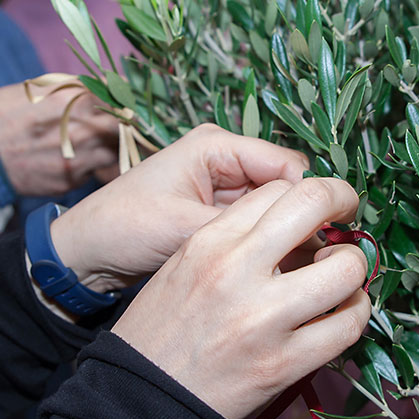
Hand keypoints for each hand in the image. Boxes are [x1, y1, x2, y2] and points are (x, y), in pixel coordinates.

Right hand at [0, 83, 117, 195]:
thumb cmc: (3, 113)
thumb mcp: (38, 89)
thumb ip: (76, 89)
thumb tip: (106, 88)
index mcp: (73, 102)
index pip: (117, 100)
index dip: (122, 100)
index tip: (124, 99)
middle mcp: (82, 133)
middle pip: (124, 129)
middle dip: (126, 124)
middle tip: (124, 122)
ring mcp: (78, 161)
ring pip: (114, 154)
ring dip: (111, 146)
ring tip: (97, 139)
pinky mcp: (70, 181)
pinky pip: (93, 171)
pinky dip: (91, 163)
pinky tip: (76, 156)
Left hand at [49, 124, 308, 289]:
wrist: (84, 253)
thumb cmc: (124, 228)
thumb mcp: (184, 228)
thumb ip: (242, 233)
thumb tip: (302, 247)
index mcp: (216, 146)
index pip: (286, 165)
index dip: (314, 199)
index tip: (335, 236)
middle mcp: (224, 160)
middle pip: (286, 187)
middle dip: (305, 220)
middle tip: (323, 257)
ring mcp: (222, 188)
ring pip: (276, 210)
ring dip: (290, 236)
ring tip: (305, 268)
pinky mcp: (218, 214)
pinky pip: (259, 227)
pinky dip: (271, 246)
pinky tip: (282, 271)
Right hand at [111, 177, 371, 418]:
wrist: (141, 400)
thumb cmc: (161, 330)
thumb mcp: (184, 265)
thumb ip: (235, 240)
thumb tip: (297, 229)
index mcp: (209, 241)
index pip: (278, 188)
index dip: (306, 196)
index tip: (315, 213)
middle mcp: (237, 269)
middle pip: (315, 201)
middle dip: (343, 199)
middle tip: (347, 218)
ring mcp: (264, 317)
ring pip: (346, 267)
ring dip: (354, 267)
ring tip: (342, 277)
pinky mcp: (284, 364)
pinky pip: (347, 326)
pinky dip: (355, 314)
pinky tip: (343, 314)